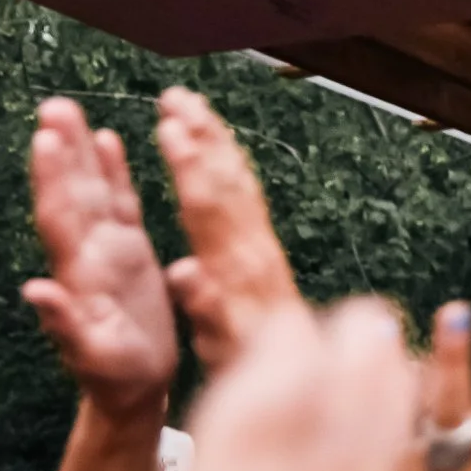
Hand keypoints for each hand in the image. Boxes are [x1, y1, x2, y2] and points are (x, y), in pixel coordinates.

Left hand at [24, 98, 178, 417]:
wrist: (135, 390)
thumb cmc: (113, 379)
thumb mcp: (90, 357)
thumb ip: (63, 323)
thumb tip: (33, 290)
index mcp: (78, 275)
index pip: (61, 217)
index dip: (53, 178)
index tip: (44, 138)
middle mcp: (88, 254)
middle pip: (72, 192)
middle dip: (61, 150)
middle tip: (51, 105)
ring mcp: (109, 250)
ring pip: (93, 189)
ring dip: (79, 150)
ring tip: (66, 108)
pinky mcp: (132, 252)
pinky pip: (121, 202)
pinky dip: (113, 170)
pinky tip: (107, 137)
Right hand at [157, 88, 301, 373]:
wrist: (299, 374)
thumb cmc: (249, 363)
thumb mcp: (224, 347)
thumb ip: (207, 307)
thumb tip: (186, 272)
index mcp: (235, 267)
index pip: (209, 205)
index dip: (190, 165)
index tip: (171, 126)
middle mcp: (252, 245)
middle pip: (224, 179)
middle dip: (200, 135)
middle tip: (175, 95)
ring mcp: (261, 241)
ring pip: (236, 178)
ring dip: (214, 138)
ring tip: (191, 103)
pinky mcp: (263, 245)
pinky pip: (244, 190)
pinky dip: (227, 160)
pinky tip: (216, 144)